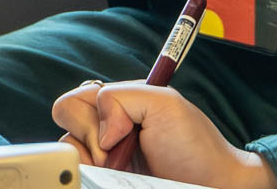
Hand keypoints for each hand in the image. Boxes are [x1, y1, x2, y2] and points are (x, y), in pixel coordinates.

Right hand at [52, 81, 275, 188]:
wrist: (212, 185)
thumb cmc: (195, 146)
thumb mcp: (164, 102)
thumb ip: (122, 96)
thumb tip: (100, 129)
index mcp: (118, 105)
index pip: (77, 98)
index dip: (90, 112)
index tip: (119, 131)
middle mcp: (106, 130)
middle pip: (64, 118)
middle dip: (87, 133)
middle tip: (117, 150)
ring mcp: (102, 160)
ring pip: (66, 149)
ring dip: (90, 158)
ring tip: (119, 169)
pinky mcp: (101, 180)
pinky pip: (76, 175)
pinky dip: (88, 176)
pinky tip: (111, 178)